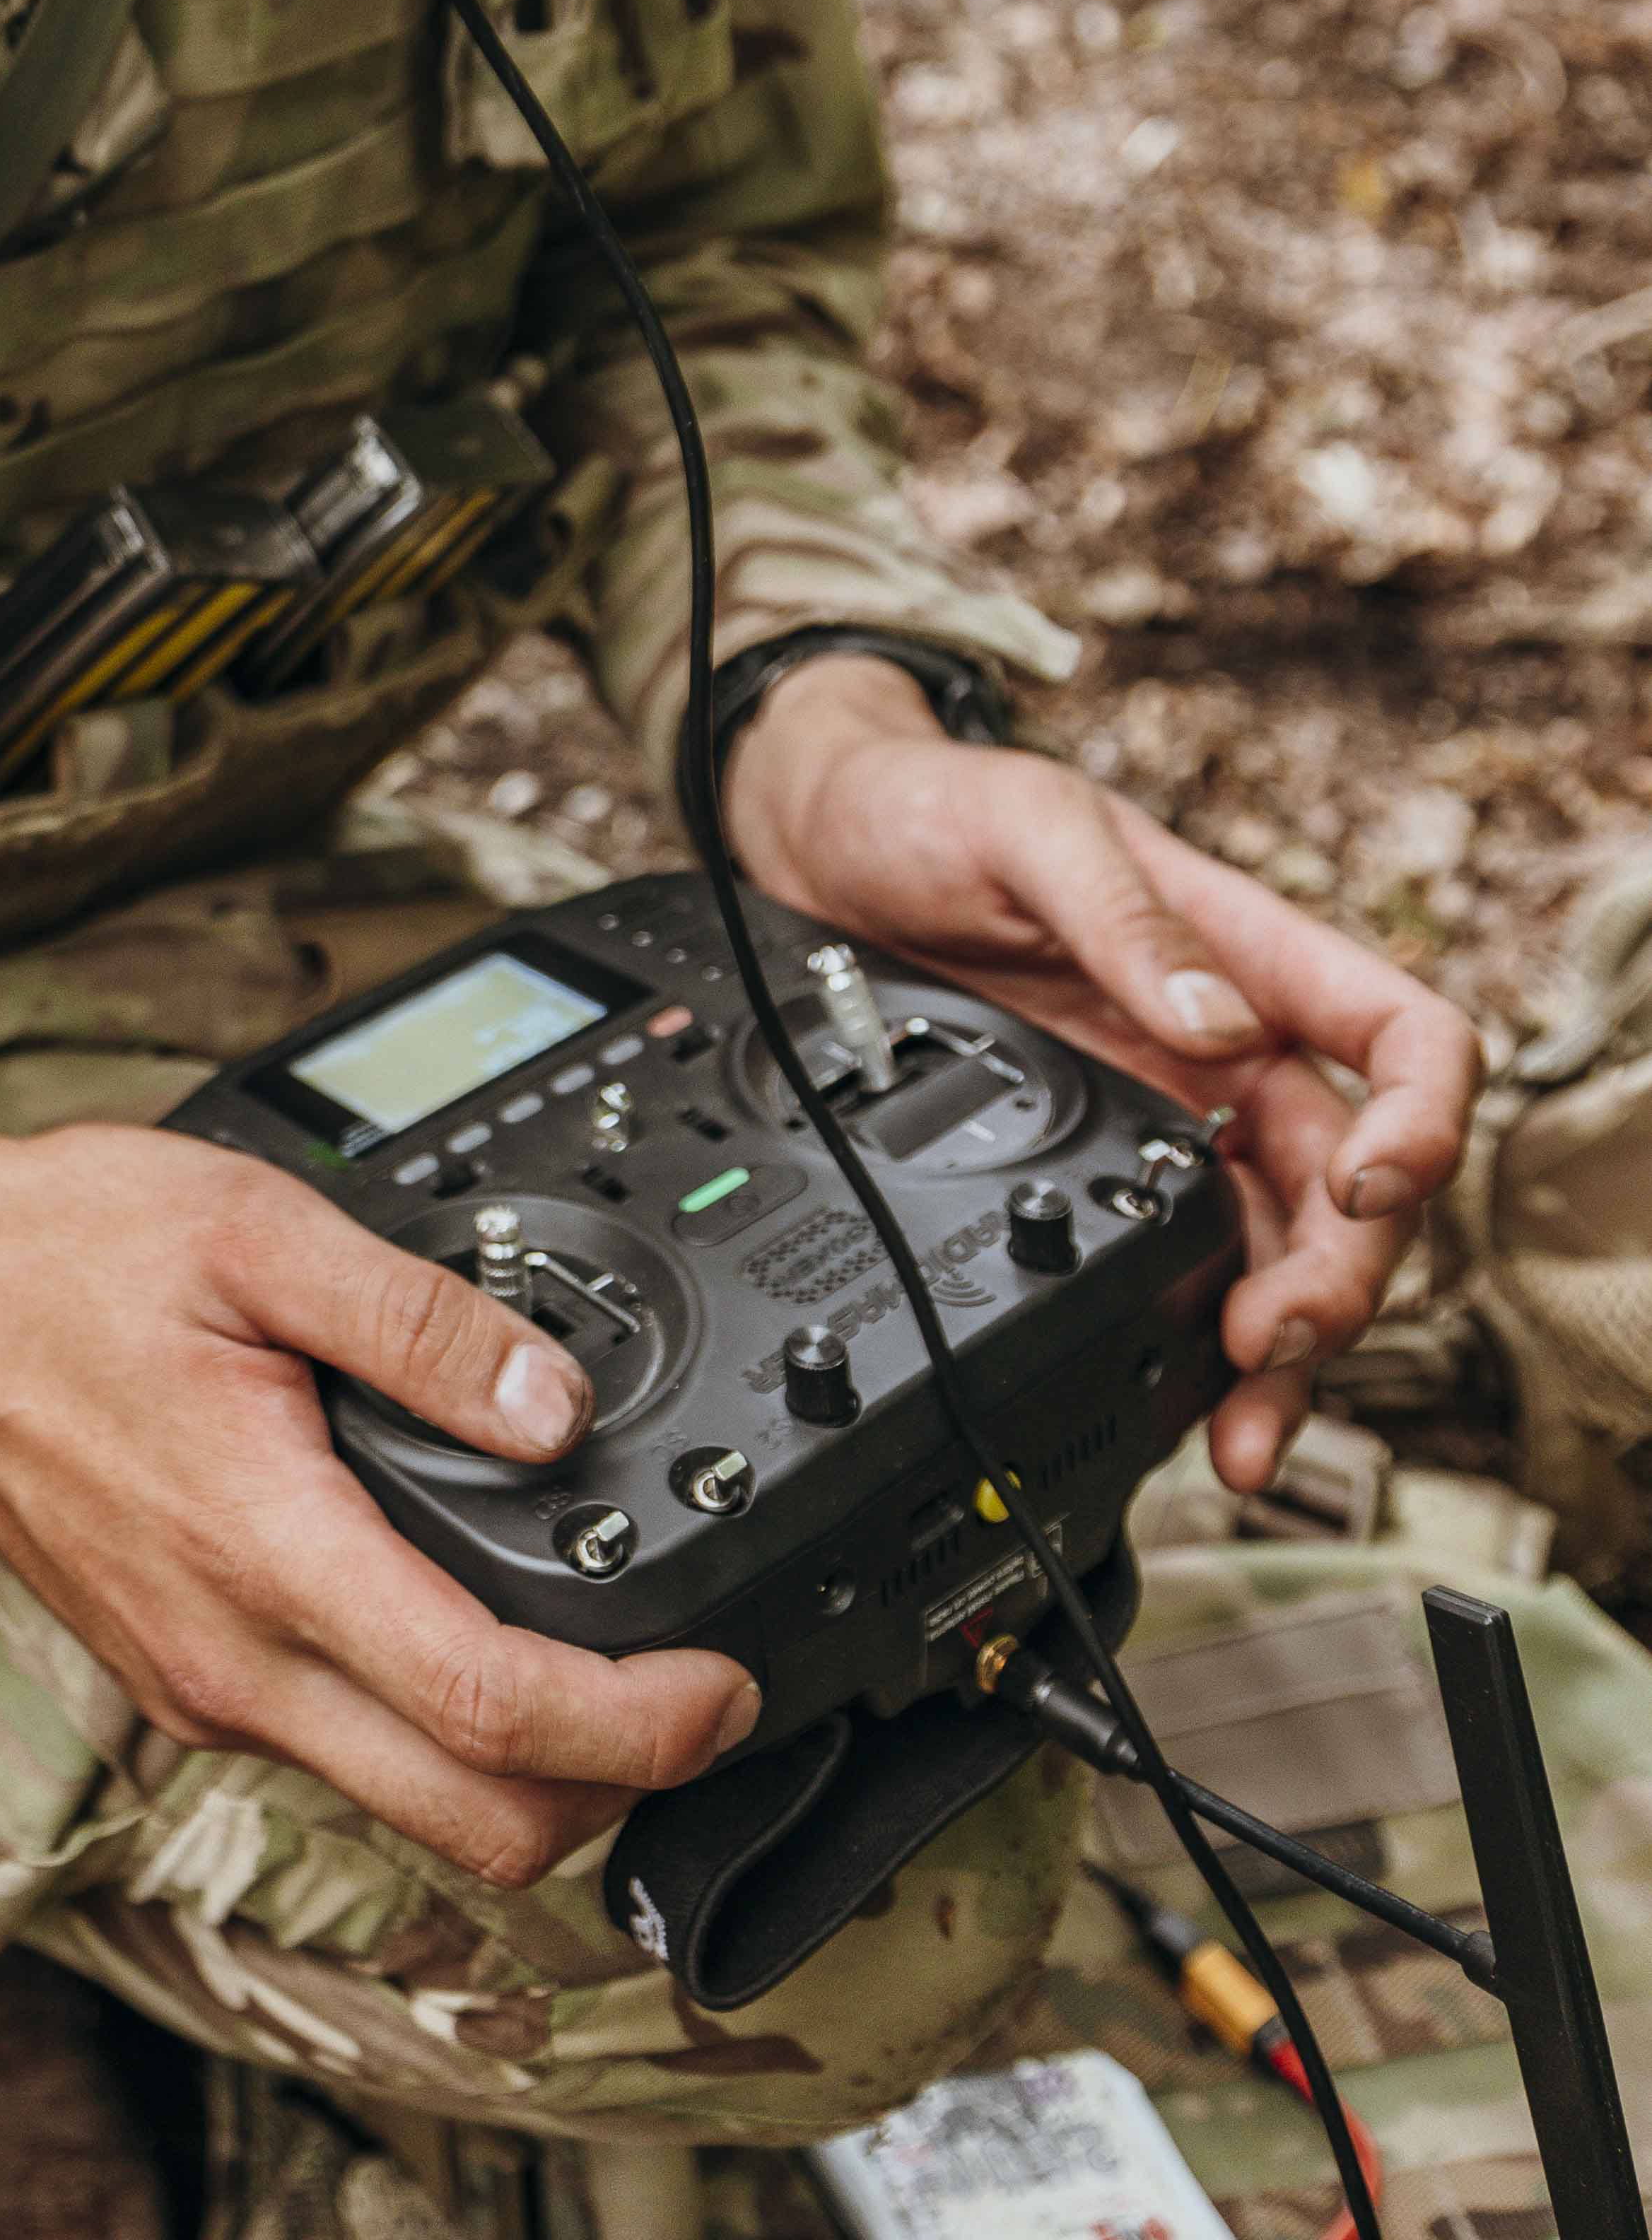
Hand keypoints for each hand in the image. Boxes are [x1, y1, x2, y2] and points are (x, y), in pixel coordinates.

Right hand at [0, 1069, 758, 1884]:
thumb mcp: (257, 1231)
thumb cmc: (55, 1257)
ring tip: (607, 1661)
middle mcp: (233, 1658)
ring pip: (410, 1806)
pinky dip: (441, 1735)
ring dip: (528, 1771)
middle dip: (615, 1793)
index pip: (488, 1709)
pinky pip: (344, 1755)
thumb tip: (555, 1404)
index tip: (723, 1690)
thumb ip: (420, 1321)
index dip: (637, 1727)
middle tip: (695, 1701)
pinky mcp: (183, 1678)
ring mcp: (202, 1685)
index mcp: (262, 1551)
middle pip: (472, 1826)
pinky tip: (472, 1633)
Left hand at [725, 654, 1480, 1497]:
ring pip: (1276, 1253)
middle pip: (1352, 1186)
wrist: (816, 845)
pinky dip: (1194, 1344)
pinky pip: (1183, 1267)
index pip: (1404, 1040)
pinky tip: (1184, 1404)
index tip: (1369, 1187)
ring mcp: (1169, 1118)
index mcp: (1246, 956)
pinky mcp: (1099, 1168)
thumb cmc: (931, 808)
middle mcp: (1227, 1050)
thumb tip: (1212, 1023)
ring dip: (1281, 1349)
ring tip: (1239, 1431)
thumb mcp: (1024, 829)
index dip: (1422, 1122)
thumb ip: (1121, 918)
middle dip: (1336, 1280)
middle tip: (1267, 1344)